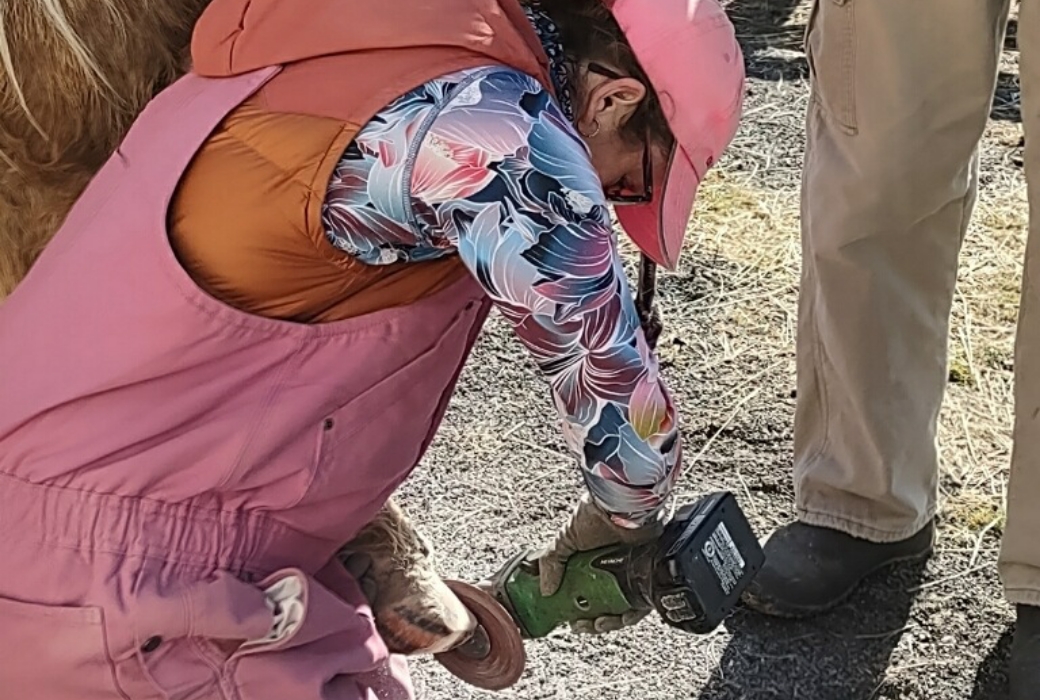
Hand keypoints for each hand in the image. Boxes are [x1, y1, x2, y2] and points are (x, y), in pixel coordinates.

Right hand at [537, 494, 663, 633]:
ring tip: (596, 624)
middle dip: (592, 620)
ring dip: (609, 622)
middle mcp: (615, 569)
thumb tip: (545, 591)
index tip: (570, 617)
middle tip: (580, 624)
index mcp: (595, 561)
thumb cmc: (595, 516)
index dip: (578, 607)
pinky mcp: (647, 578)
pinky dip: (628, 616)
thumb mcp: (564, 539)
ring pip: (622, 609)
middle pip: (604, 604)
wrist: (622, 508)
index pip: (587, 591)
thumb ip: (551, 562)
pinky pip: (640, 605)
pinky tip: (616, 619)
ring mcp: (632, 574)